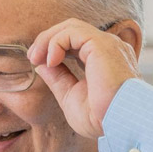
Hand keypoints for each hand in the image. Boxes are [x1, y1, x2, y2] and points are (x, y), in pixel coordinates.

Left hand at [28, 18, 141, 138]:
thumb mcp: (71, 96)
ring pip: (71, 27)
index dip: (52, 47)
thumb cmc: (102, 117)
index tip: (36, 62)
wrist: (120, 124)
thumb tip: (42, 65)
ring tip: (37, 58)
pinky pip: (73, 31)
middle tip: (32, 57)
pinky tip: (51, 61)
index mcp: (102, 60)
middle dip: (46, 40)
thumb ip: (58, 78)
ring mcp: (107, 44)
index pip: (74, 42)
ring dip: (48, 39)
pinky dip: (56, 42)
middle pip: (71, 29)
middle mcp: (108, 49)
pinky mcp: (102, 45)